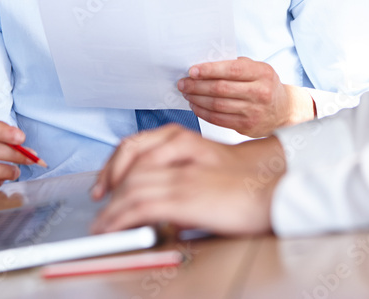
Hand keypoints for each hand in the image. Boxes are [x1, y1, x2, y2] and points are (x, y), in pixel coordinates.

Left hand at [90, 127, 285, 235]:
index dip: (114, 165)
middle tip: (99, 206)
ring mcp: (181, 175)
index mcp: (183, 141)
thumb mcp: (207, 171)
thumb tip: (164, 210)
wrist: (270, 190)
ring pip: (130, 186)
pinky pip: (140, 205)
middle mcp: (179, 153)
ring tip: (102, 226)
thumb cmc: (244, 184)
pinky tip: (115, 228)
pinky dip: (120, 218)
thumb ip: (182, 179)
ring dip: (110, 209)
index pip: (135, 146)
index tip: (104, 184)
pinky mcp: (184, 197)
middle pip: (128, 165)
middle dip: (107, 187)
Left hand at [177, 57, 315, 136]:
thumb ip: (236, 65)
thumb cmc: (265, 85)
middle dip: (197, 86)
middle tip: (183, 83)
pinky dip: (203, 112)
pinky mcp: (247, 127)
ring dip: (197, 99)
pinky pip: (219, 119)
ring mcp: (254, 112)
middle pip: (221, 88)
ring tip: (187, 94)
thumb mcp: (258, 69)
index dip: (209, 70)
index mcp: (262, 73)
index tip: (192, 70)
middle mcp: (260, 92)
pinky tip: (195, 106)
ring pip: (218, 105)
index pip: (232, 70)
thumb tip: (205, 66)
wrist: (284, 110)